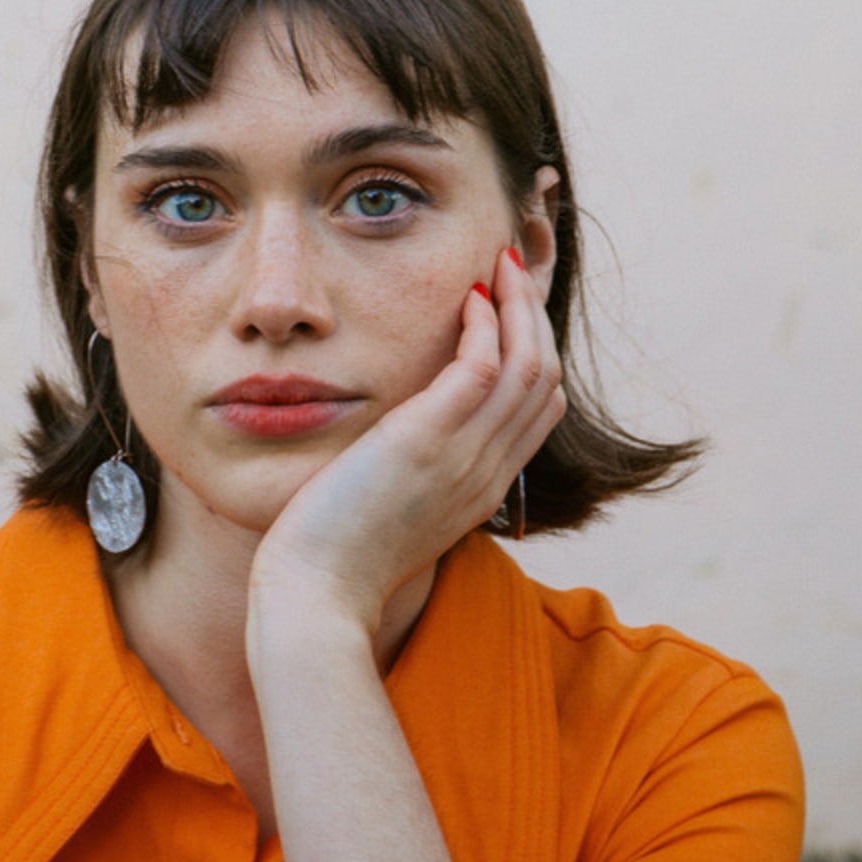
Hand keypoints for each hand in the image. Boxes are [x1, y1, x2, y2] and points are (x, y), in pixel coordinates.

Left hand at [247, 245, 565, 642]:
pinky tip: (468, 298)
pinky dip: (486, 326)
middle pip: (545, 380)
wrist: (316, 596)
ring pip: (530, 366)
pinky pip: (483, 368)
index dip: (533, 352)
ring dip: (519, 308)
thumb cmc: (335, 557)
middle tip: (510, 271)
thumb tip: (398, 440)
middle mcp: (487, 472)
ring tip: (498, 265)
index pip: (538, 410)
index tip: (507, 310)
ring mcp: (465, 458)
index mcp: (481, 488)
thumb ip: (411, 472)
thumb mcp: (391, 509)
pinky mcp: (428, 441)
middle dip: (534, 318)